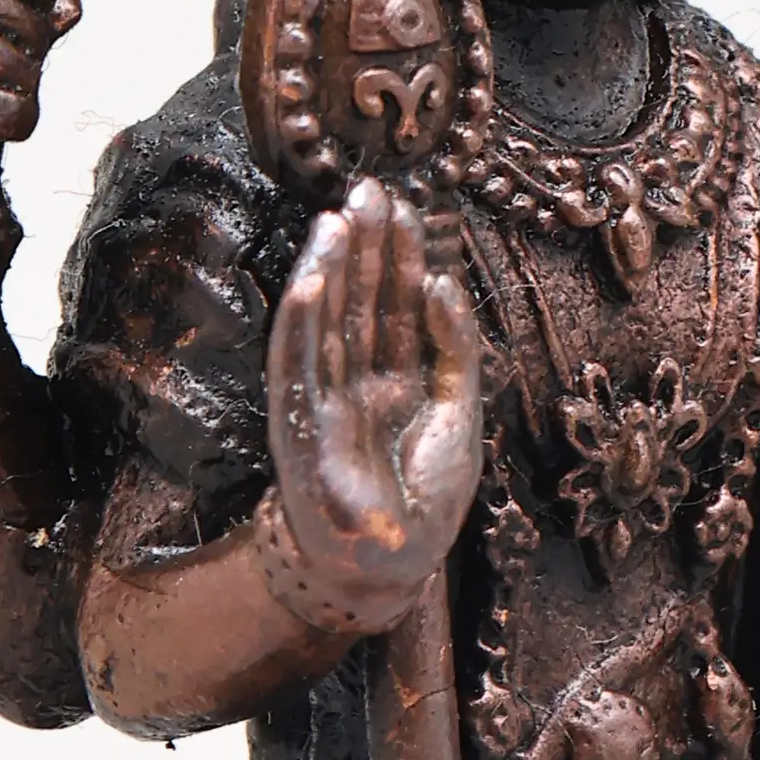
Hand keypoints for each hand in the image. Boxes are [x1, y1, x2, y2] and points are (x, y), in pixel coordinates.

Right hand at [266, 177, 482, 626]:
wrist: (395, 571)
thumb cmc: (427, 497)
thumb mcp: (461, 411)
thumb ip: (455, 346)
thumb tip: (439, 280)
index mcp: (394, 377)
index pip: (394, 303)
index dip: (396, 255)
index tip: (399, 203)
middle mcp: (357, 382)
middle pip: (359, 302)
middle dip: (362, 246)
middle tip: (367, 188)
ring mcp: (327, 403)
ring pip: (328, 325)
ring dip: (330, 270)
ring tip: (338, 219)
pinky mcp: (303, 432)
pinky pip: (298, 369)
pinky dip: (302, 325)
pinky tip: (310, 282)